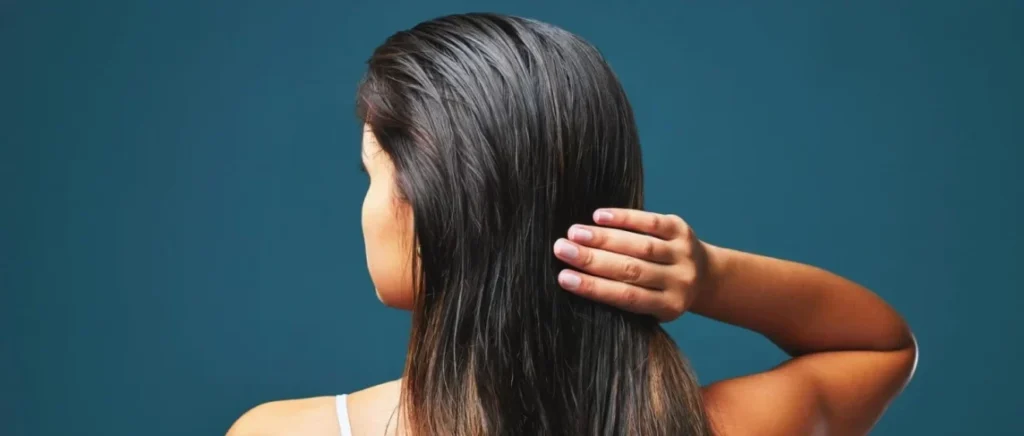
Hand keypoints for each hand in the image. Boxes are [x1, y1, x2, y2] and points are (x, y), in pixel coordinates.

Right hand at [552, 208, 713, 320]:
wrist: (707, 277)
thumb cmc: (663, 294)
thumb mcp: (651, 307)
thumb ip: (624, 297)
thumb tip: (576, 279)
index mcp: (668, 307)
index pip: (626, 297)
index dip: (594, 287)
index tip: (563, 278)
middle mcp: (679, 281)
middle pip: (631, 269)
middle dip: (592, 260)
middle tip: (561, 249)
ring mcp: (683, 254)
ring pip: (639, 245)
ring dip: (603, 238)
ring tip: (574, 233)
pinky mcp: (681, 230)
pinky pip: (651, 222)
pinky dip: (624, 218)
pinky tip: (599, 216)